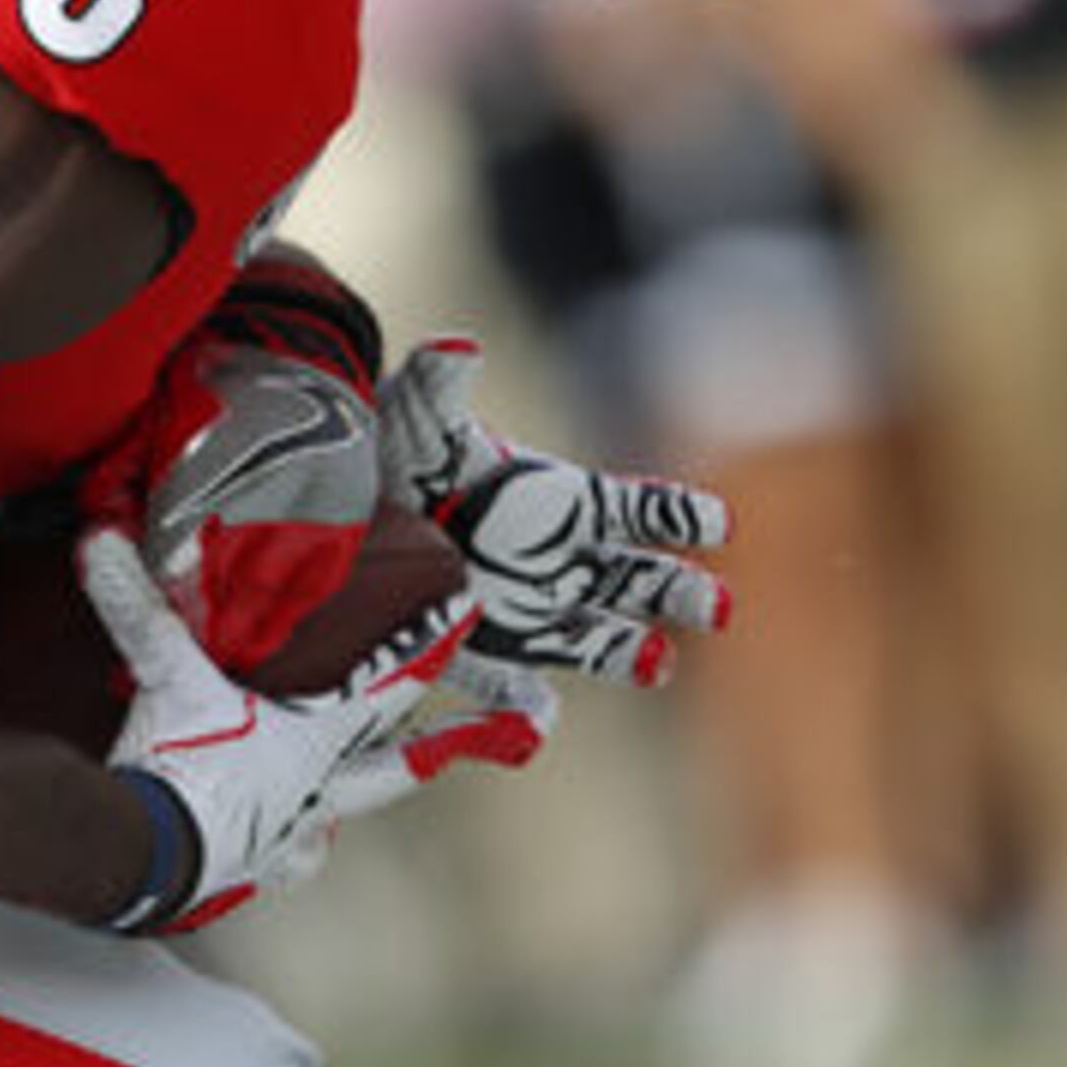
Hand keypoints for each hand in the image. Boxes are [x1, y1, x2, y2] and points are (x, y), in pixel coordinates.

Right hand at [75, 519, 467, 934]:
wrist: (142, 852)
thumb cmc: (176, 766)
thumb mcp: (166, 677)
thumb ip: (141, 611)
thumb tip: (103, 544)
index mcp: (314, 741)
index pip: (388, 687)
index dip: (426, 649)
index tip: (465, 618)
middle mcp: (315, 792)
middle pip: (393, 768)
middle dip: (431, 748)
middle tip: (484, 733)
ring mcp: (288, 835)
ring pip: (337, 820)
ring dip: (341, 804)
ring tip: (337, 797)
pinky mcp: (252, 867)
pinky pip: (283, 860)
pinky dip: (283, 850)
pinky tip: (275, 846)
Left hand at [374, 337, 731, 686]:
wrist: (345, 512)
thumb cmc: (397, 452)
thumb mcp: (416, 418)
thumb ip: (440, 384)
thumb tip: (457, 345)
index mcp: (559, 501)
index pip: (634, 508)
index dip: (677, 514)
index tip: (721, 524)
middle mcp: (555, 560)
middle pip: (634, 579)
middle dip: (676, 592)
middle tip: (718, 607)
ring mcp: (521, 611)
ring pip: (590, 636)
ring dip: (623, 650)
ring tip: (657, 663)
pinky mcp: (473, 651)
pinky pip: (509, 687)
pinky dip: (524, 709)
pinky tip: (537, 721)